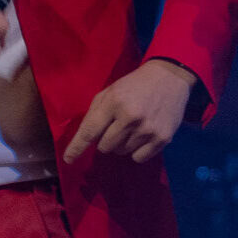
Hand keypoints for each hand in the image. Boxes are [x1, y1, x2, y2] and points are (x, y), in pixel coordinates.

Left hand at [64, 60, 195, 164]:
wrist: (170, 78)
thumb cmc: (133, 86)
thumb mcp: (109, 92)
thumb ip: (94, 113)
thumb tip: (85, 140)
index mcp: (114, 102)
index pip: (90, 131)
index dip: (77, 147)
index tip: (68, 159)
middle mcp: (131, 117)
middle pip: (105, 147)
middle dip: (104, 140)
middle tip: (115, 126)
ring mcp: (148, 129)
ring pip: (121, 153)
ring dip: (121, 145)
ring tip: (131, 128)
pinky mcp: (163, 138)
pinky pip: (138, 158)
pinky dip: (136, 151)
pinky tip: (142, 136)